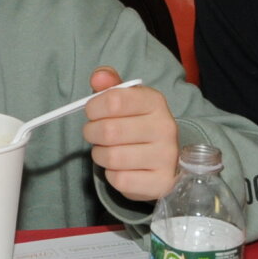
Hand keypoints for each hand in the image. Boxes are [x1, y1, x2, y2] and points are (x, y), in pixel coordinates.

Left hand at [83, 66, 178, 202]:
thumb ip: (110, 85)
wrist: (164, 161)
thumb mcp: (126, 101)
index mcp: (155, 102)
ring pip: (111, 157)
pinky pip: (119, 180)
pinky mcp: (160, 182)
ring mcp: (165, 157)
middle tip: (94, 134)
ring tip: (108, 151)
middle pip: (109, 131)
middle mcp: (165, 127)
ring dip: (100, 155)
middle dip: (92, 133)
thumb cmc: (137, 125)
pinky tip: (121, 168)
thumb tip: (99, 76)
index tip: (92, 112)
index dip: (93, 108)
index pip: (114, 100)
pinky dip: (112, 175)